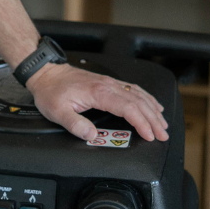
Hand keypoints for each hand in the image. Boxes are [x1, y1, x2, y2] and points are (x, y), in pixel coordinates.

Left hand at [25, 62, 167, 142]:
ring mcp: (110, 83)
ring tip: (163, 124)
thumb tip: (92, 134)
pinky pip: (134, 90)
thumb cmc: (51, 91)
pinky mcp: (109, 83)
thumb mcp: (57, 112)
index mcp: (99, 93)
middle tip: (163, 135)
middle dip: (153, 120)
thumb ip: (75, 124)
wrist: (46, 73)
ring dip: (153, 110)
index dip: (142, 123)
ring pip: (139, 95)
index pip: (129, 108)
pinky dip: (147, 98)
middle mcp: (109, 85)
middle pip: (139, 103)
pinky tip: (153, 105)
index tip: (150, 135)